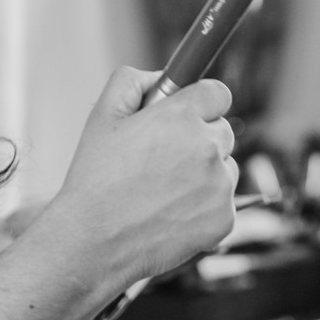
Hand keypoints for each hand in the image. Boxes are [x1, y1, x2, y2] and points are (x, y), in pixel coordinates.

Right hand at [43, 66, 238, 285]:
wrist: (94, 242)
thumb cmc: (95, 180)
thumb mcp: (102, 116)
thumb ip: (132, 82)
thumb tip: (160, 77)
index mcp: (182, 116)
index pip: (218, 93)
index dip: (201, 103)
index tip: (190, 114)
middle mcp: (208, 146)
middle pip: (223, 131)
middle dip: (200, 139)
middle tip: (165, 160)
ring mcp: (220, 185)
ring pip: (225, 168)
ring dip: (205, 174)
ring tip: (163, 192)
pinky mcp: (225, 219)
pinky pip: (223, 203)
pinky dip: (204, 208)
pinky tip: (172, 214)